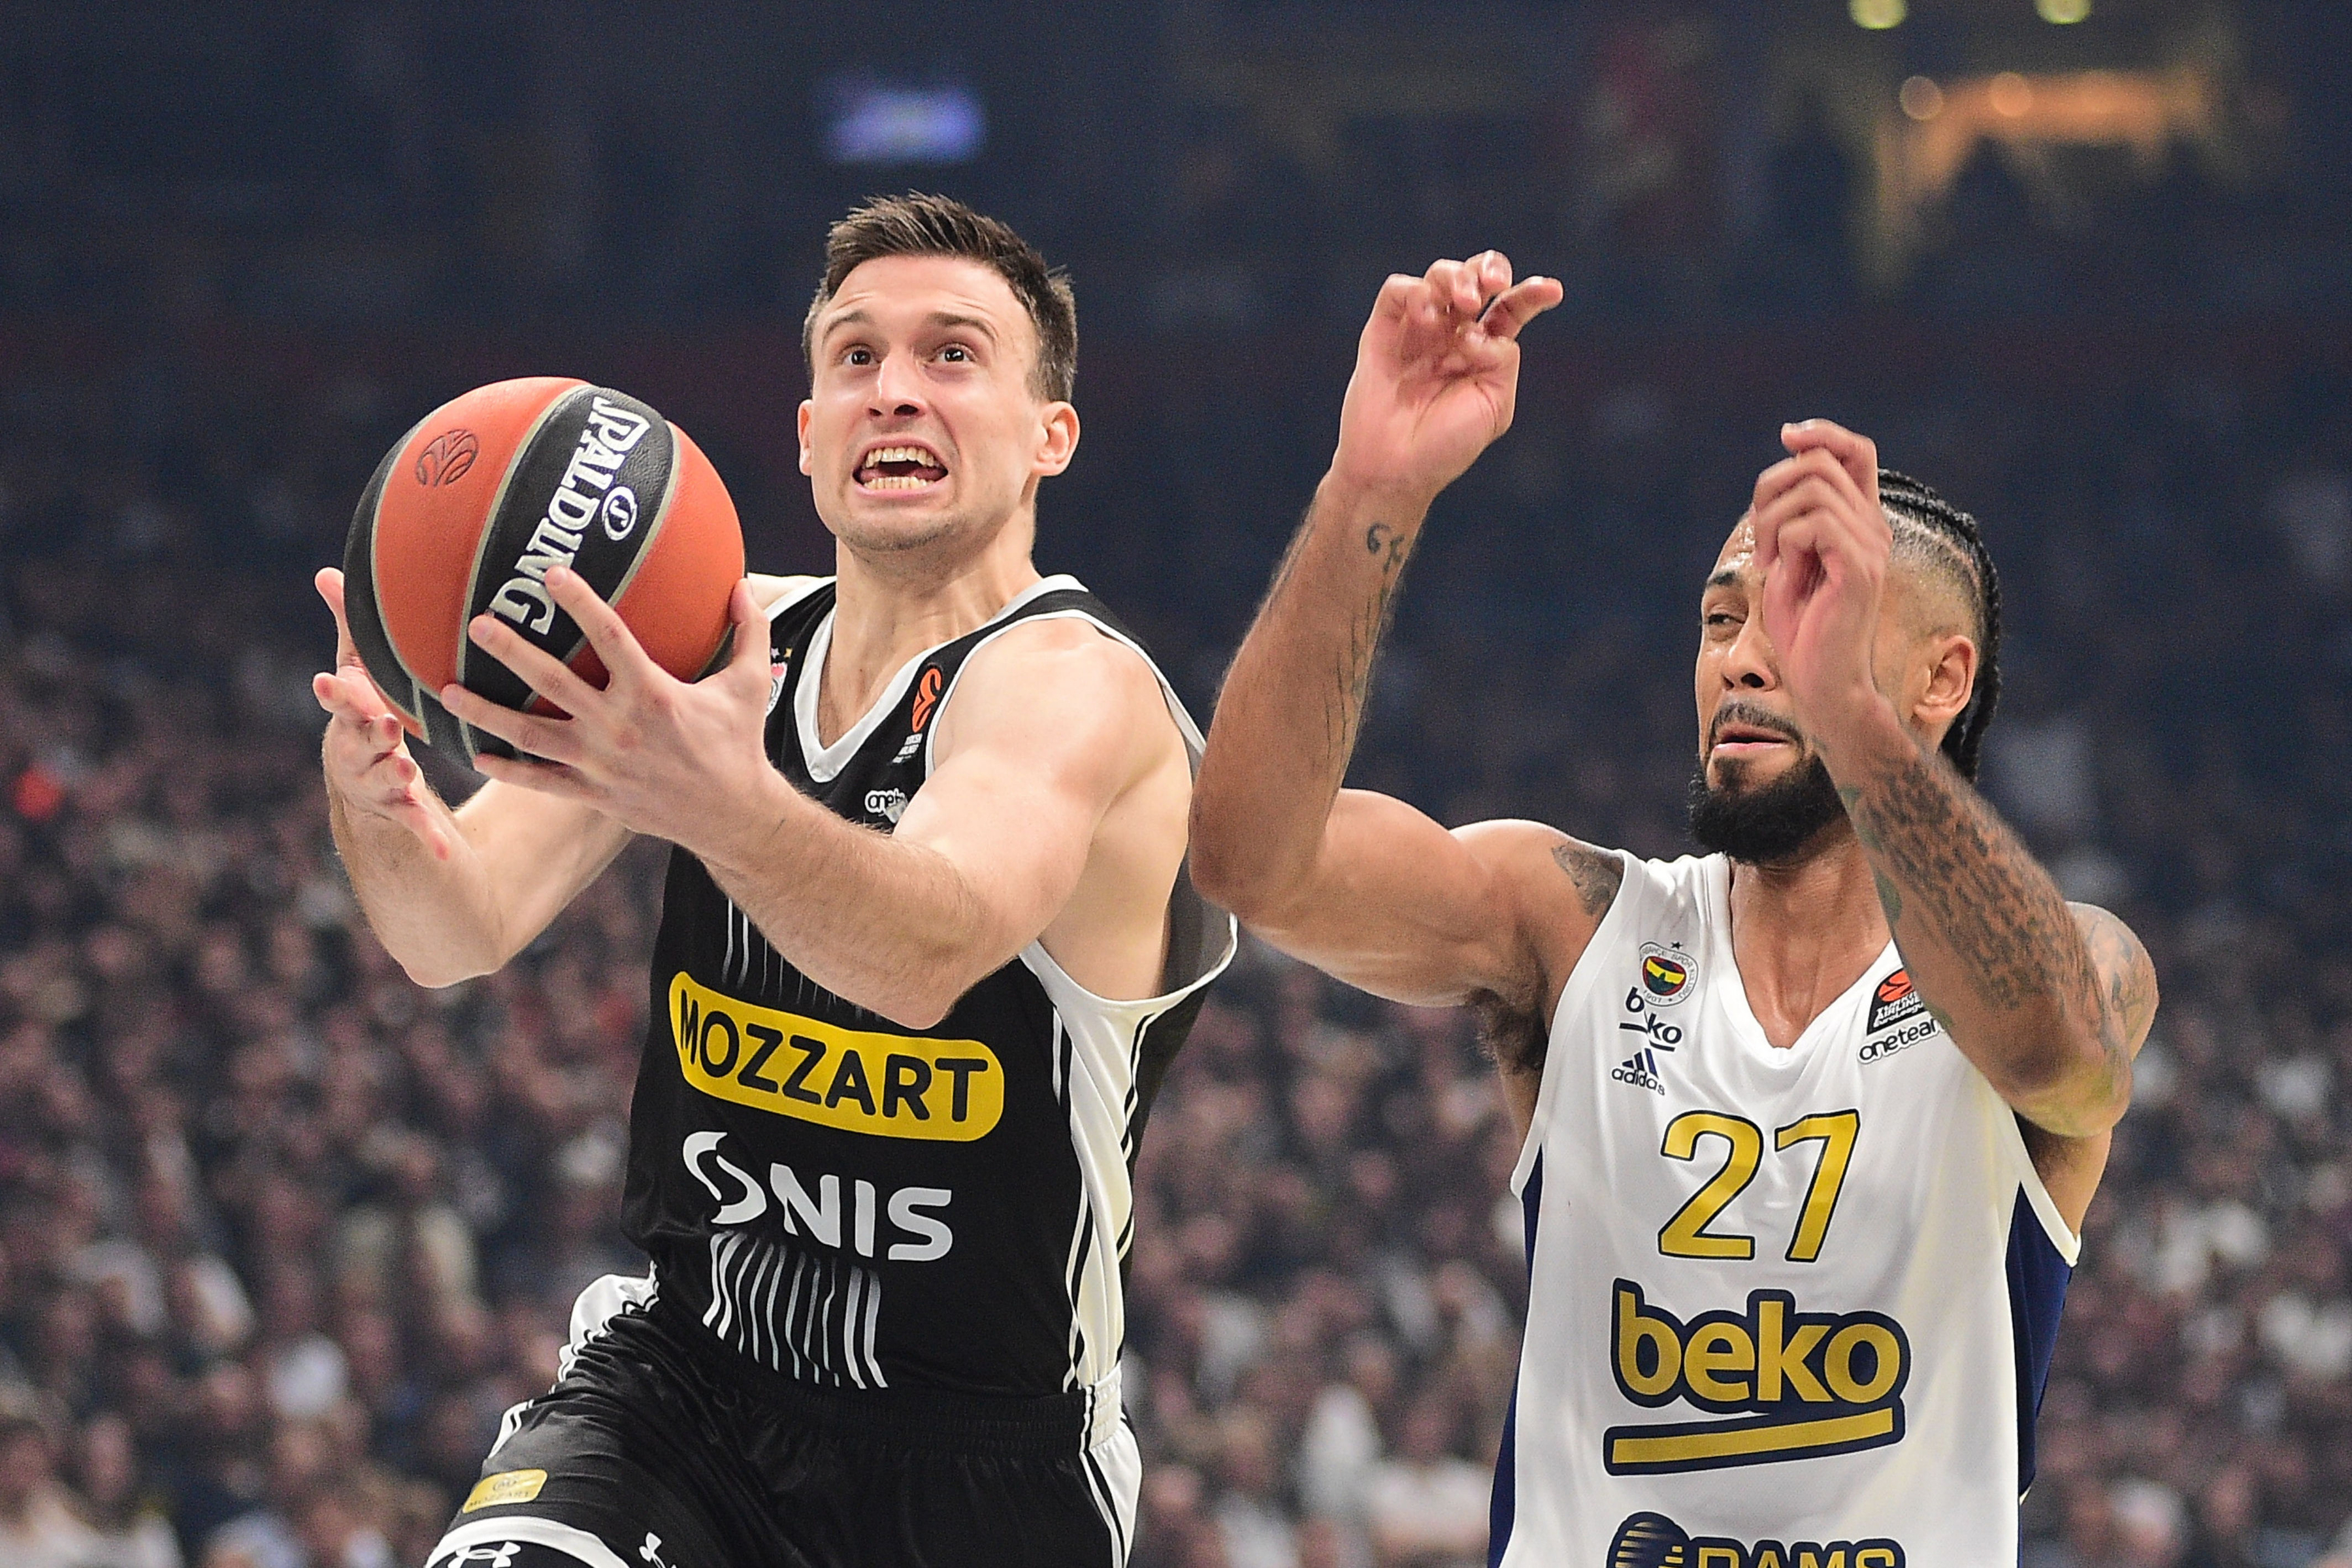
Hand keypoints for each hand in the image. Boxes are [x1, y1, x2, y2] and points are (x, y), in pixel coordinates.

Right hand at [312, 568, 452, 859]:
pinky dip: (429, 837)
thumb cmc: (364, 711)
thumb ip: (348, 626)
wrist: (362, 780)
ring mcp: (374, 783)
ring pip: (382, 779)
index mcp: (350, 714)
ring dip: (393, 775)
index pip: (340, 699)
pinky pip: (414, 824)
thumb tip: (325, 571)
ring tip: (407, 771)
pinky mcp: (398, 811)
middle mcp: (354, 749)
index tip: (331, 682)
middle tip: (386, 724)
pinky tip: (447, 851)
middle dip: (369, 732)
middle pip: (359, 739)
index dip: (336, 692)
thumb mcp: (358, 670)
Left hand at [437, 567, 776, 856]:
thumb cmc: (738, 744)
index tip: (551, 573)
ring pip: (531, 735)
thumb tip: (742, 583)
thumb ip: (748, 631)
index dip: (580, 602)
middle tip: (477, 625)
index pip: (610, 637)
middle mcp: (618, 727)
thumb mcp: (750, 684)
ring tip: (446, 692)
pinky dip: (508, 771)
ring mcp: (600, 764)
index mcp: (653, 694)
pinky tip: (477, 755)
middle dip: (512, 651)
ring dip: (486, 713)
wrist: (731, 815)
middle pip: (552, 683)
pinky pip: (541, 782)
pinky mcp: (594, 794)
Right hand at [1330, 252, 1562, 507]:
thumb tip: (1479, 330)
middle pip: (1475, 279)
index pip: (1510, 308)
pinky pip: (1398, 291)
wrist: (1395, 468)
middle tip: (1492, 286)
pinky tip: (1427, 319)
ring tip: (1464, 302)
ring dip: (1456, 278)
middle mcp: (1451, 334)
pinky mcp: (1383, 331)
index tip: (1553, 291)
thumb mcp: (1495, 405)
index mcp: (1482, 351)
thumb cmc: (1446, 445)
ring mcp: (1417, 331)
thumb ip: (1502, 360)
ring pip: (1439, 276)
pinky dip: (1416, 293)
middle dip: (1489, 269)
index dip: (1531, 293)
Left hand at [1750, 420, 1892, 751]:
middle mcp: (1873, 528)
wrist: (1821, 684)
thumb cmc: (1802, 629)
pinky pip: (1811, 524)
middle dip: (1769, 490)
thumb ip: (1792, 515)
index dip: (1823, 433)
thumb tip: (1788, 458)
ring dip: (1771, 522)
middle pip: (1818, 464)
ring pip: (1810, 490)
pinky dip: (1784, 543)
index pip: (1857, 451)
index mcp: (1860, 522)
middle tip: (1761, 540)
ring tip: (1769, 562)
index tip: (1788, 435)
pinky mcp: (1859, 570)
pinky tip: (1782, 573)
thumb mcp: (1788, 560)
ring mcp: (1870, 547)